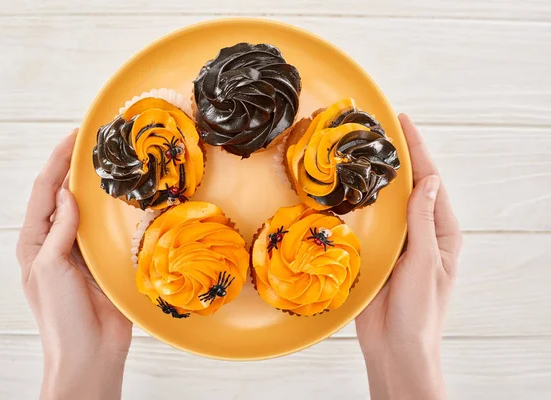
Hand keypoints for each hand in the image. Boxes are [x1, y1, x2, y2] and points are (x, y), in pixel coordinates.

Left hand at [16, 129, 132, 399]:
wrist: (89, 352)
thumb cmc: (60, 316)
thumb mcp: (50, 269)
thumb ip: (59, 230)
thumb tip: (67, 193)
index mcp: (35, 242)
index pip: (45, 192)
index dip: (57, 162)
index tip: (73, 137)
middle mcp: (56, 242)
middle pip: (65, 196)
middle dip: (74, 168)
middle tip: (94, 142)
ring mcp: (80, 252)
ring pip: (87, 211)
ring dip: (96, 188)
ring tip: (110, 163)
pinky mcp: (103, 262)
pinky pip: (107, 230)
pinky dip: (113, 213)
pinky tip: (125, 200)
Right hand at [355, 115, 462, 399]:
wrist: (396, 346)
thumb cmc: (420, 310)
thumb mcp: (426, 262)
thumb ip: (423, 222)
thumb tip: (429, 181)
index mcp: (442, 233)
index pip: (431, 183)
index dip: (418, 151)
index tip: (403, 123)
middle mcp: (420, 233)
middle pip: (409, 188)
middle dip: (398, 159)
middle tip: (378, 130)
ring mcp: (397, 243)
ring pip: (387, 203)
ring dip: (377, 179)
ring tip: (361, 152)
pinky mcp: (376, 254)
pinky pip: (369, 224)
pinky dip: (361, 205)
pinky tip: (348, 191)